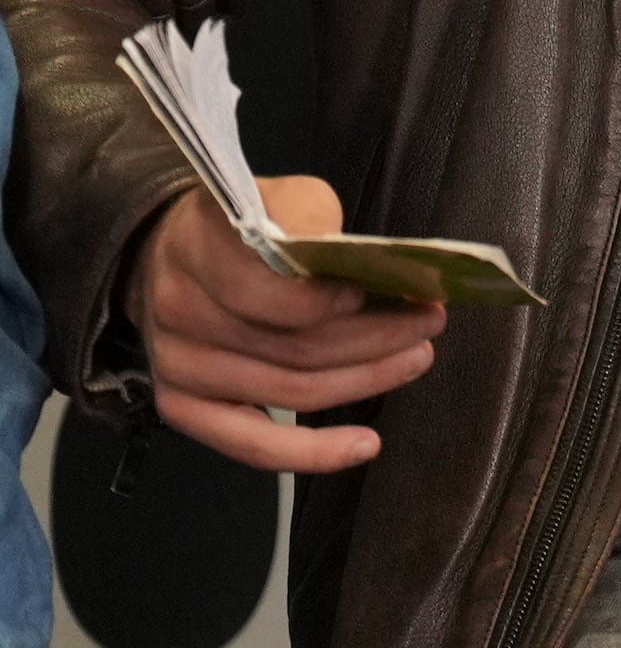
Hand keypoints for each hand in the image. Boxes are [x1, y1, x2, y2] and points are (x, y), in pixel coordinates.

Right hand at [138, 179, 436, 473]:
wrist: (165, 254)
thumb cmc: (238, 228)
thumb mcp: (276, 194)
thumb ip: (314, 218)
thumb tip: (368, 264)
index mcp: (198, 247)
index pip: (268, 290)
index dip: (332, 301)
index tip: (394, 291)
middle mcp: (180, 310)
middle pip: (294, 345)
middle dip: (377, 337)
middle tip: (428, 321)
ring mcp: (178, 365)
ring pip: (290, 390)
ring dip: (366, 379)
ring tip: (415, 356)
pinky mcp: (184, 406)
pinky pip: (253, 444)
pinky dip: (313, 452)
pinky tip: (364, 445)